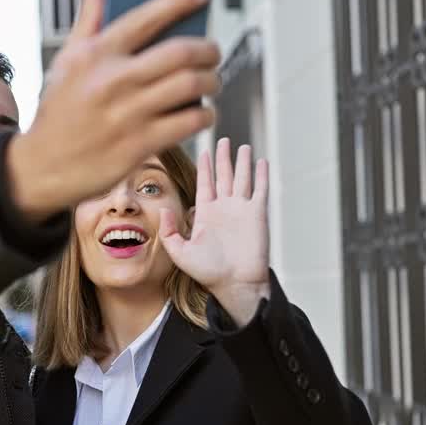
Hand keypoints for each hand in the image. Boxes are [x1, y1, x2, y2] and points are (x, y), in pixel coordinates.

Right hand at [7, 0, 220, 221]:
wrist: (43, 166)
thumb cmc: (58, 112)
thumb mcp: (66, 61)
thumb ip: (88, 20)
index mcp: (97, 54)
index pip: (147, 17)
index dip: (180, 0)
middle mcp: (114, 80)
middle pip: (181, 52)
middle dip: (208, 50)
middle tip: (213, 54)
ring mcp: (129, 114)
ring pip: (191, 85)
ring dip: (212, 82)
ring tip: (211, 83)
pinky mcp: (140, 145)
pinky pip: (189, 122)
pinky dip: (205, 115)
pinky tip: (203, 114)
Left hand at [160, 138, 271, 324]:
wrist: (235, 283)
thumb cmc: (209, 272)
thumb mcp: (180, 252)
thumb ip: (169, 231)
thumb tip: (164, 209)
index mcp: (206, 214)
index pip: (205, 183)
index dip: (205, 167)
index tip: (204, 152)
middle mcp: (224, 208)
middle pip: (224, 176)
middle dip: (223, 158)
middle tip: (223, 140)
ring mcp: (241, 210)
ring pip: (242, 178)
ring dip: (242, 162)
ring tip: (242, 146)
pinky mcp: (257, 214)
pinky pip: (260, 190)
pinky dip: (261, 175)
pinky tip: (261, 162)